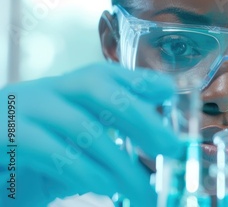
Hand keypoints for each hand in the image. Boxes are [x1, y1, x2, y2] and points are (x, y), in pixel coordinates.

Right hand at [0, 63, 179, 205]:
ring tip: (144, 190)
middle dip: (140, 117)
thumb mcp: (74, 155)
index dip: (140, 81)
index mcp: (64, 92)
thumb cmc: (30, 167)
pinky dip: (84, 170)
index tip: (169, 94)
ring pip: (81, 125)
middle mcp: (45, 92)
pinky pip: (51, 150)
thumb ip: (104, 152)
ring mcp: (22, 110)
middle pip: (97, 87)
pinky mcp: (2, 135)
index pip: (106, 76)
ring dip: (119, 162)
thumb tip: (150, 164)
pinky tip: (104, 186)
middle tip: (171, 147)